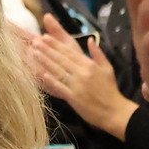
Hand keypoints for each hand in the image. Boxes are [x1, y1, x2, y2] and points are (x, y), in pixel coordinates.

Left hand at [25, 16, 135, 137]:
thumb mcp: (108, 68)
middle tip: (35, 42)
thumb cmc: (110, 90)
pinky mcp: (74, 97)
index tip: (45, 37)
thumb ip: (98, 53)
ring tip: (34, 53)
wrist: (114, 111)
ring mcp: (77, 85)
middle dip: (47, 49)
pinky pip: (60, 87)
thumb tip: (90, 39)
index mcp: (90, 65)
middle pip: (61, 59)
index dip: (56, 44)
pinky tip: (42, 74)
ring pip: (58, 71)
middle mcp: (82, 73)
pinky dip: (51, 80)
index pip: (70, 52)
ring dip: (45, 61)